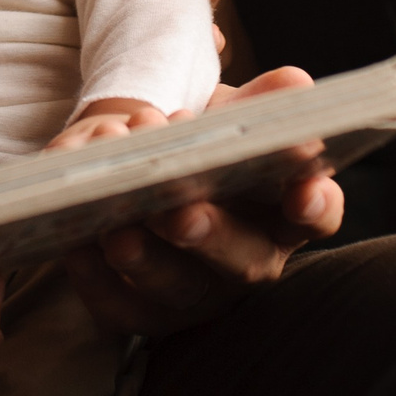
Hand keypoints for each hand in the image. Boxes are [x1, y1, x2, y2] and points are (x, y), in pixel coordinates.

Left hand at [60, 66, 339, 337]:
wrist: (139, 174)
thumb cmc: (197, 147)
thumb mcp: (227, 117)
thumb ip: (256, 102)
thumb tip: (293, 83)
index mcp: (281, 211)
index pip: (317, 215)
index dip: (317, 205)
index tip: (305, 190)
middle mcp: (247, 260)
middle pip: (244, 261)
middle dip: (213, 235)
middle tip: (182, 210)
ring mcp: (196, 294)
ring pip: (177, 289)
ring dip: (148, 257)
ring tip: (119, 224)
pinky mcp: (141, 312)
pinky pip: (120, 308)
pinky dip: (97, 279)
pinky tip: (78, 244)